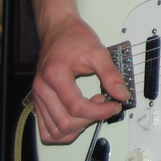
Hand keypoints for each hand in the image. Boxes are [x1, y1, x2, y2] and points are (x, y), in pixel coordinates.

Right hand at [31, 15, 130, 144]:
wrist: (58, 29)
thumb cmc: (74, 37)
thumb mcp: (98, 52)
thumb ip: (111, 75)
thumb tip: (122, 94)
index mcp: (55, 75)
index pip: (76, 107)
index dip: (99, 112)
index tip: (114, 105)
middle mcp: (42, 89)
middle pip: (64, 123)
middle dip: (90, 120)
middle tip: (104, 107)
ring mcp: (38, 97)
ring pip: (54, 131)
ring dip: (76, 129)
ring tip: (91, 112)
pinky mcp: (39, 101)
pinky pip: (46, 129)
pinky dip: (63, 131)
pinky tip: (77, 119)